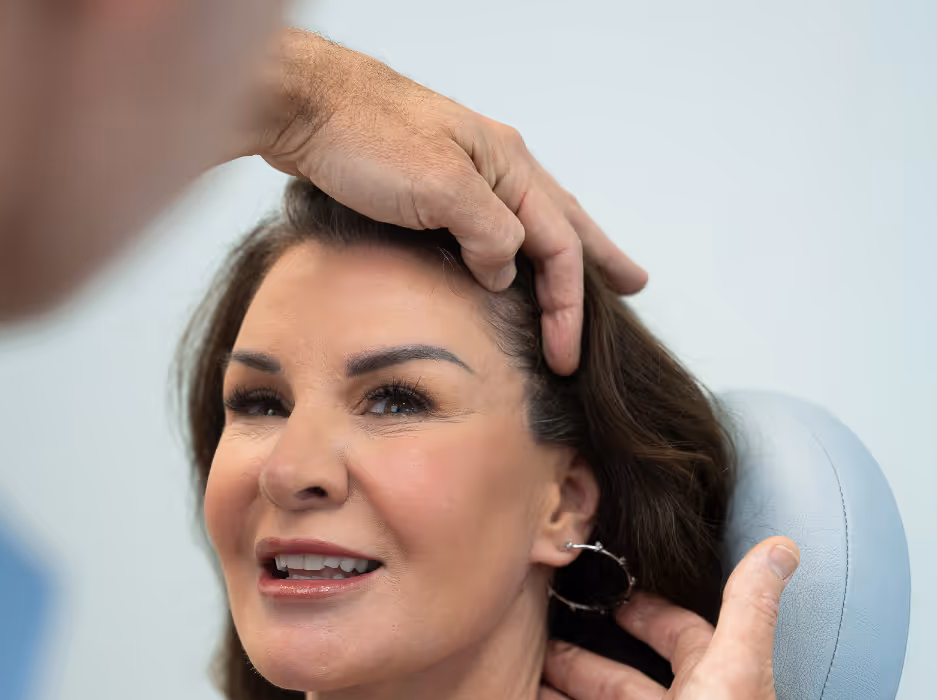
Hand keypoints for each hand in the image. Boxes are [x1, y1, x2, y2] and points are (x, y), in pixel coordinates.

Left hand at [249, 30, 644, 374]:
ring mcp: (462, 170)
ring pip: (527, 221)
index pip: (558, 246)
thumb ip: (486, 233)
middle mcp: (494, 164)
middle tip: (636, 285)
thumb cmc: (363, 136)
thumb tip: (507, 271)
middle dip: (599, 259)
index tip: (565, 359)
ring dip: (559, 252)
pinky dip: (510, 247)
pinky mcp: (426, 181)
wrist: (301, 104)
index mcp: (507, 165)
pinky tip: (506, 258)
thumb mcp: (439, 189)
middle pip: (562, 222)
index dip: (568, 308)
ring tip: (589, 272)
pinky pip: (487, 222)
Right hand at [538, 538, 802, 699]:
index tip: (607, 597)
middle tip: (534, 649)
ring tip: (524, 696)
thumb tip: (783, 546)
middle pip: (627, 690)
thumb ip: (751, 606)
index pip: (679, 639)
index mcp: (713, 692)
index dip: (645, 616)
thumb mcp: (735, 671)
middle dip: (583, 667)